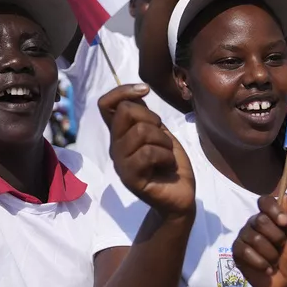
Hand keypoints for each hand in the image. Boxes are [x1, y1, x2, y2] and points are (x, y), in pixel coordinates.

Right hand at [98, 84, 194, 218]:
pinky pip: (148, 153)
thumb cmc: (170, 164)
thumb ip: (145, 116)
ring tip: (167, 155)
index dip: (122, 91)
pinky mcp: (130, 178)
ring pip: (142, 131)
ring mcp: (121, 163)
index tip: (145, 90)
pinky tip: (167, 166)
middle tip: (163, 138)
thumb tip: (137, 92)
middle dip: (152, 118)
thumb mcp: (160, 133)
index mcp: (120, 134)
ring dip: (164, 141)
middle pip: (126, 112)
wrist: (181, 196)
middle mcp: (116, 147)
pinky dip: (166, 156)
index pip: (106, 104)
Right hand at [232, 195, 286, 286]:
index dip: (273, 209)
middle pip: (260, 220)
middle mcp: (255, 224)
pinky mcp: (237, 251)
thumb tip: (284, 196)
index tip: (284, 223)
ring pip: (254, 238)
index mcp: (271, 218)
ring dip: (270, 254)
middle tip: (281, 247)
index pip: (265, 201)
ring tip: (274, 261)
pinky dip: (260, 262)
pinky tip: (266, 268)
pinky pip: (245, 251)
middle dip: (276, 238)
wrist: (286, 283)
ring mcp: (244, 237)